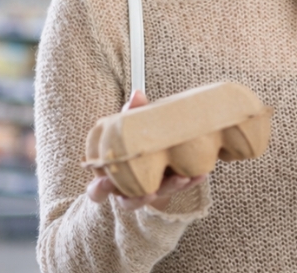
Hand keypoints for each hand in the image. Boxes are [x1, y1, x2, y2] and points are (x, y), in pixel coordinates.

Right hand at [85, 89, 208, 211]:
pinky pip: (179, 187)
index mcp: (112, 178)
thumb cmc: (134, 142)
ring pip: (157, 196)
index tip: (105, 182)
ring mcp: (150, 191)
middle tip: (149, 192)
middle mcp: (128, 190)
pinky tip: (200, 174)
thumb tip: (137, 95)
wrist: (154, 153)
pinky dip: (190, 180)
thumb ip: (130, 114)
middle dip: (138, 198)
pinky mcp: (170, 187)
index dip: (99, 188)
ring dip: (170, 188)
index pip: (97, 191)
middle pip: (128, 201)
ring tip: (182, 178)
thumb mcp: (129, 129)